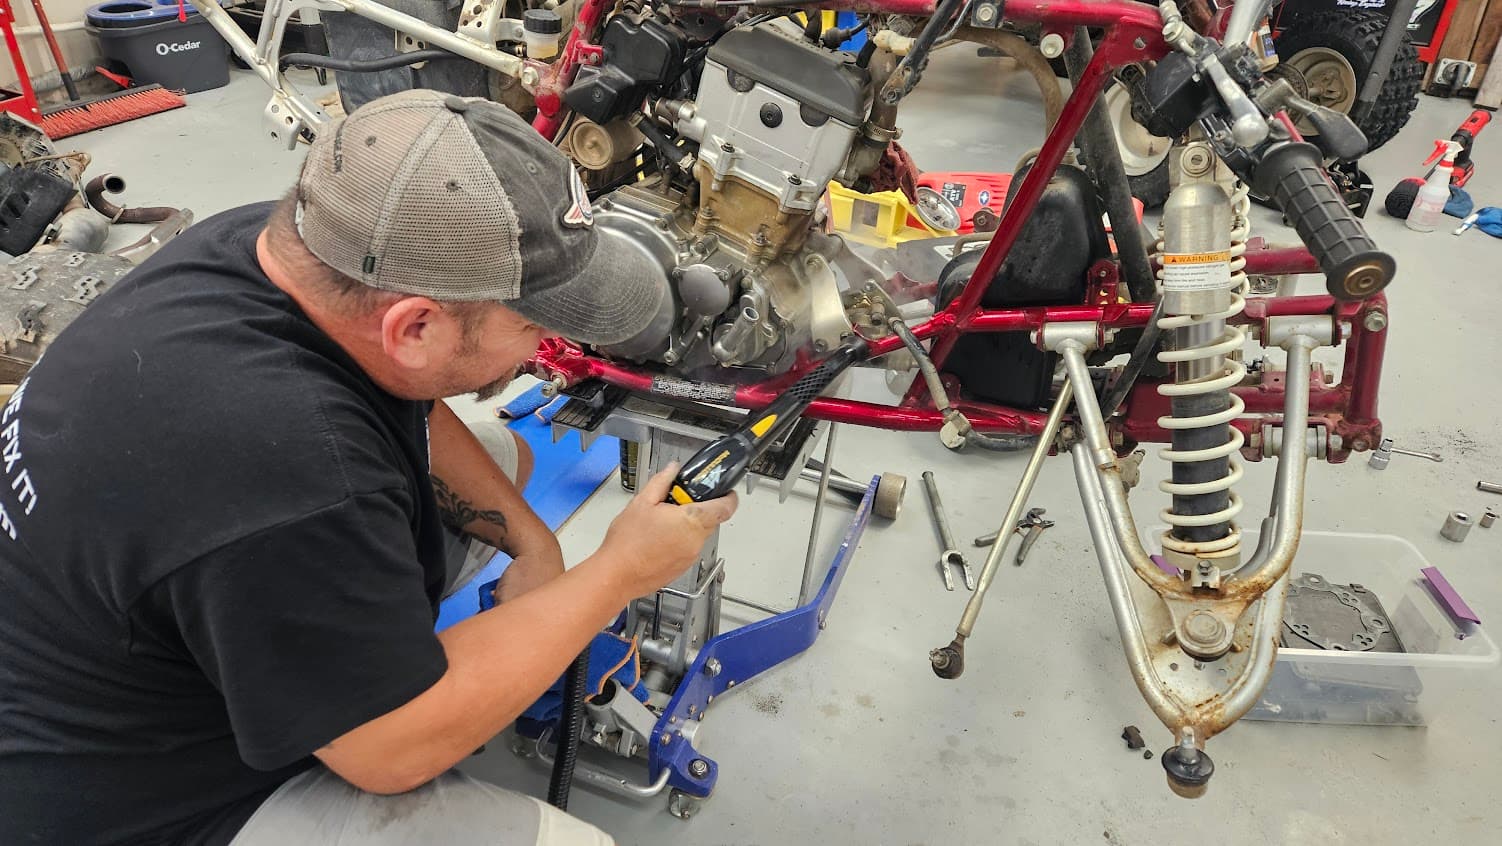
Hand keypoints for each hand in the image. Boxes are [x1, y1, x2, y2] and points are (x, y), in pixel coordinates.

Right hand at [593, 462, 736, 598]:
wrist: (616, 575)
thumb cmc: (627, 542)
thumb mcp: (641, 502)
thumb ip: (662, 482)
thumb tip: (673, 470)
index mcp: (692, 522)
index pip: (725, 507)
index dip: (728, 496)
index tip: (723, 490)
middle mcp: (696, 541)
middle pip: (711, 520)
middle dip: (698, 509)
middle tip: (675, 503)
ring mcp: (690, 557)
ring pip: (698, 535)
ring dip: (687, 526)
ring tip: (660, 523)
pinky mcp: (681, 568)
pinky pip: (688, 549)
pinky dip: (679, 541)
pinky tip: (657, 539)